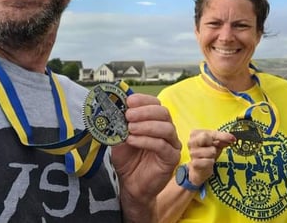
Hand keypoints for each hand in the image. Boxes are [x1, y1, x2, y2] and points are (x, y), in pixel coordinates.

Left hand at [111, 94, 180, 221]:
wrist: (131, 186)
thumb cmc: (128, 161)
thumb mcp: (120, 139)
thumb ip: (120, 125)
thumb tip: (114, 109)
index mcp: (156, 121)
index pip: (156, 104)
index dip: (143, 100)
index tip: (128, 101)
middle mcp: (167, 130)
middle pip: (163, 113)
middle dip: (144, 111)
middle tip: (128, 115)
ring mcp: (172, 144)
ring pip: (166, 128)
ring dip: (146, 125)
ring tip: (130, 129)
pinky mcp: (172, 158)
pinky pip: (162, 146)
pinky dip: (146, 140)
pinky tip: (132, 140)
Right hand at [186, 129, 235, 184]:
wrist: (199, 170)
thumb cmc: (207, 154)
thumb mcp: (216, 144)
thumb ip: (222, 139)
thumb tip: (232, 138)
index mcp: (195, 134)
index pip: (210, 132)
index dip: (222, 135)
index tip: (233, 138)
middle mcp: (191, 142)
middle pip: (205, 137)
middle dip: (214, 144)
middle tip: (215, 148)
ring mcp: (192, 153)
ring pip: (210, 151)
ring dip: (213, 155)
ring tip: (210, 157)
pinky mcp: (195, 163)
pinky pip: (209, 161)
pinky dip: (211, 162)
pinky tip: (208, 163)